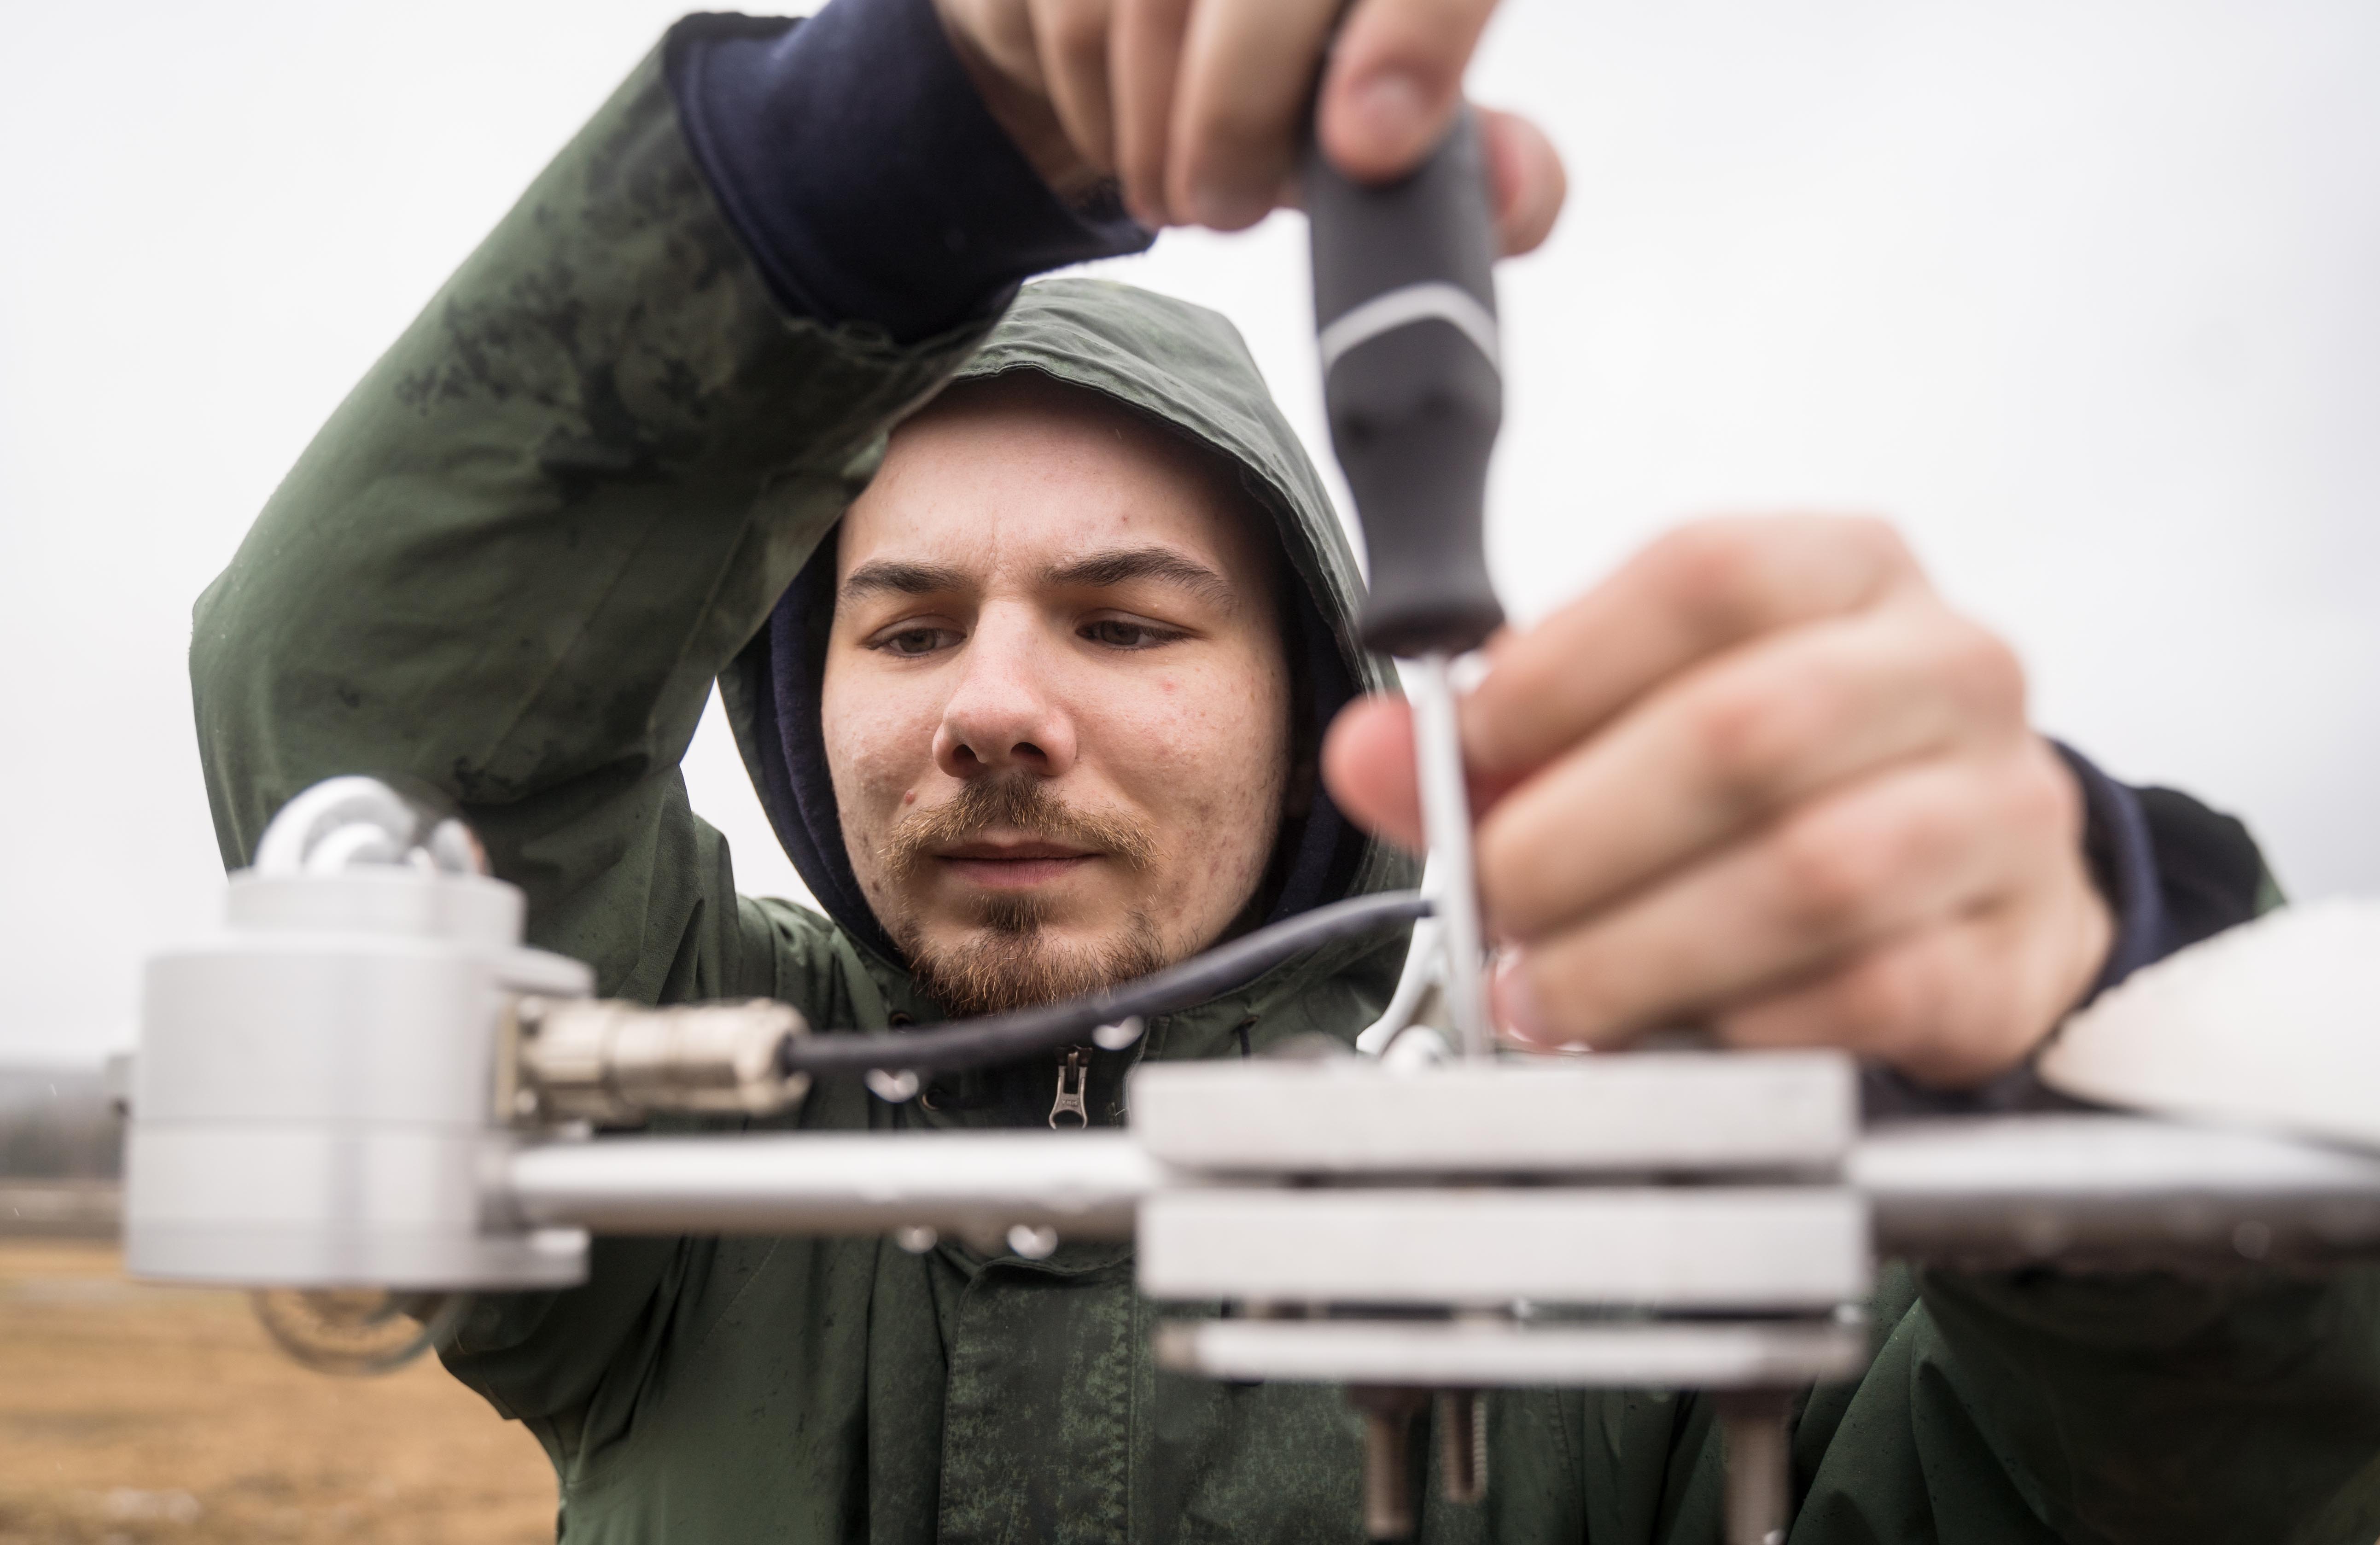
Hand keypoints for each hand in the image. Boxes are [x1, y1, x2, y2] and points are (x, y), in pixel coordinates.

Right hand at [931, 0, 1565, 252]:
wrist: (1152, 13)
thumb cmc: (1308, 60)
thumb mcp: (1402, 108)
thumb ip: (1483, 164)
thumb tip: (1516, 197)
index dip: (1418, 42)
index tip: (1371, 149)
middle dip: (1235, 117)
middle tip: (1228, 212)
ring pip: (1146, 9)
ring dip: (1154, 133)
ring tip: (1185, 189)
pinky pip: (1069, 17)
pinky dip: (1096, 104)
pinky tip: (1132, 127)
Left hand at [1323, 517, 2116, 1087]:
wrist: (1961, 881)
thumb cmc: (1780, 783)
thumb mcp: (1639, 719)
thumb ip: (1498, 740)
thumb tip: (1370, 753)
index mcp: (1847, 571)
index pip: (1702, 575)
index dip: (1561, 669)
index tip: (1469, 748)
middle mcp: (1947, 670)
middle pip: (1743, 733)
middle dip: (1578, 834)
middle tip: (1494, 900)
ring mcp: (2000, 810)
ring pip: (1808, 873)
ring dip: (1638, 949)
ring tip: (1543, 990)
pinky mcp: (2011, 950)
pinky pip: (1866, 989)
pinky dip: (1736, 1021)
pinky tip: (1661, 1029)